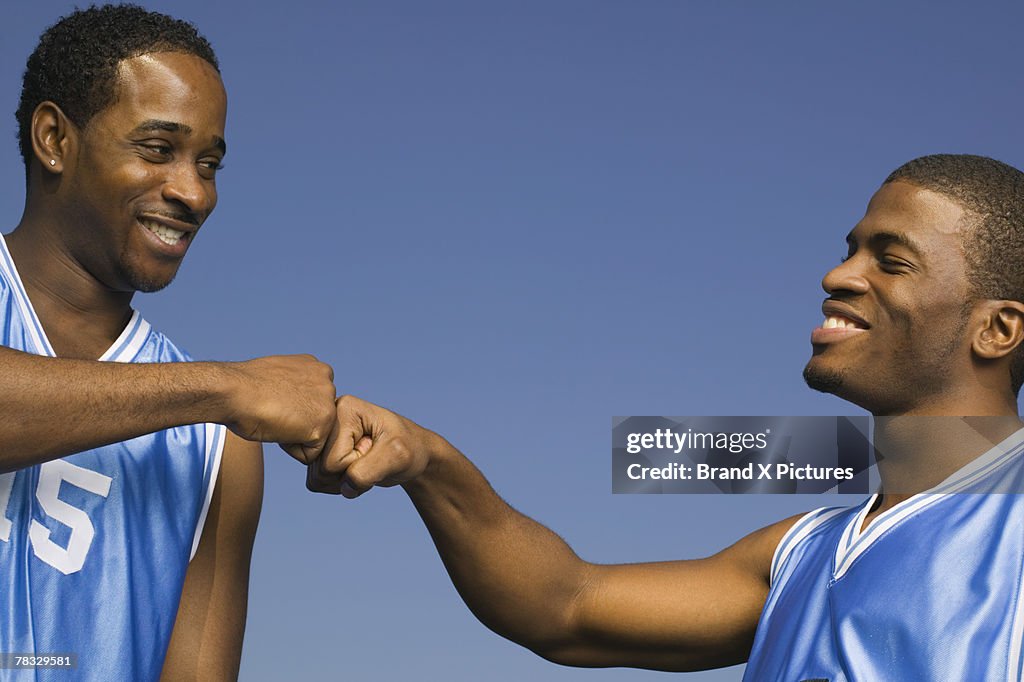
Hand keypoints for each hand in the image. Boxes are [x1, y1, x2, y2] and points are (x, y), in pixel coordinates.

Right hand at [222, 354, 336, 462]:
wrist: (233, 391)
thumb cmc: (245, 387)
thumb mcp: (280, 378)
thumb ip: (297, 387)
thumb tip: (297, 400)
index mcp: (318, 369)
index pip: (314, 403)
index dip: (291, 409)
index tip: (274, 401)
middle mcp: (328, 382)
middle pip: (317, 420)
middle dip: (297, 423)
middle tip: (274, 410)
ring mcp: (327, 404)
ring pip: (315, 437)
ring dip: (294, 435)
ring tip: (275, 418)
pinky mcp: (322, 425)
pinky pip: (309, 453)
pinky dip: (291, 449)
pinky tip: (277, 429)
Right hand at [306, 395, 438, 496]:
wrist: (414, 453)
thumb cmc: (409, 448)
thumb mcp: (397, 456)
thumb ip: (368, 471)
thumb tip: (345, 488)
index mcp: (344, 408)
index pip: (333, 460)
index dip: (357, 464)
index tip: (376, 448)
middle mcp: (328, 420)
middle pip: (321, 470)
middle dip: (349, 474)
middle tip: (372, 458)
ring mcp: (323, 437)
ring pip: (318, 478)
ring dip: (345, 481)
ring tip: (366, 463)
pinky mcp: (322, 452)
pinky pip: (318, 482)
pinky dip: (339, 484)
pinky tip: (357, 469)